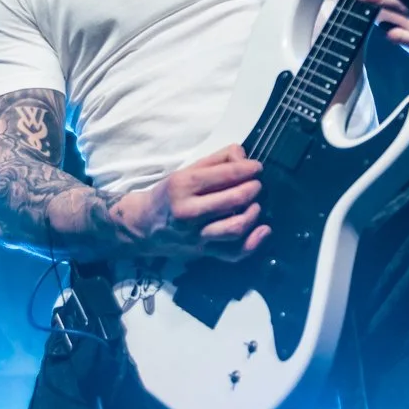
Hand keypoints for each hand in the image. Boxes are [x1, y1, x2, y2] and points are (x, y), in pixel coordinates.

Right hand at [118, 145, 271, 259]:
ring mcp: (196, 234)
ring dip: (253, 213)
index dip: (247, 169)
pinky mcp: (203, 252)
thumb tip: (244, 156)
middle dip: (252, 189)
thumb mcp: (186, 171)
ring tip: (256, 204)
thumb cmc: (169, 194)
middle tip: (257, 184)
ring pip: (235, 227)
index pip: (223, 175)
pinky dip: (253, 243)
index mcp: (182, 185)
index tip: (257, 167)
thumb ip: (216, 160)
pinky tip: (264, 230)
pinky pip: (233, 253)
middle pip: (232, 200)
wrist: (144, 226)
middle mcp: (189, 211)